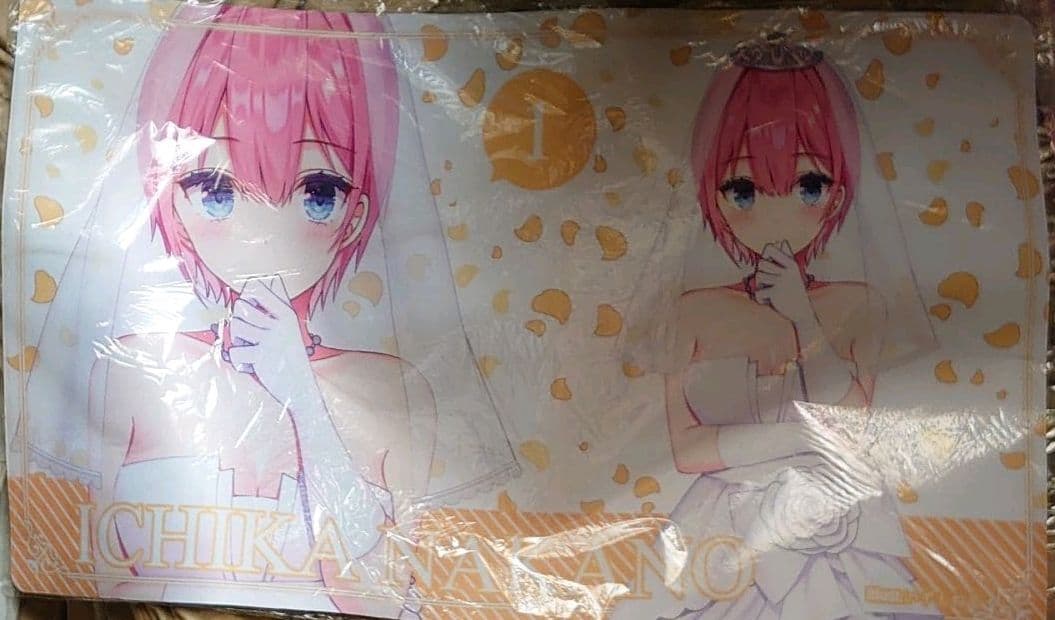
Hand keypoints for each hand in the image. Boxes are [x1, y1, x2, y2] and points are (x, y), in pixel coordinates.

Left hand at [228, 276, 314, 407]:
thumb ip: (272, 314)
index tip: (250, 307)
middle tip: (245, 330)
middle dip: (238, 319)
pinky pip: (235, 350)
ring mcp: (270, 341)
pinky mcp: (260, 358)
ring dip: (236, 337)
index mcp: (287, 314)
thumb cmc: (290, 356)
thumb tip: (247, 295)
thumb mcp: (289, 330)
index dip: (247, 297)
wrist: (300, 387)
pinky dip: (237, 357)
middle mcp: (279, 325)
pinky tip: (247, 360)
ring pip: (236, 326)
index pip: (258, 290)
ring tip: (246, 344)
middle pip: (241, 307)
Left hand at [754, 241, 813, 321]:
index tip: (770, 266)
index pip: (769, 248)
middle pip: (760, 264)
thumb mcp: (793, 273)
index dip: (765, 256)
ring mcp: (782, 281)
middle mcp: (787, 270)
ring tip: (772, 292)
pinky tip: (770, 301)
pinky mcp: (775, 293)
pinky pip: (758, 293)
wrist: (802, 312)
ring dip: (761, 287)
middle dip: (761, 274)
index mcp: (791, 263)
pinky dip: (761, 299)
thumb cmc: (794, 291)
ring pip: (757, 277)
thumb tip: (782, 241)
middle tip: (771, 283)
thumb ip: (787, 257)